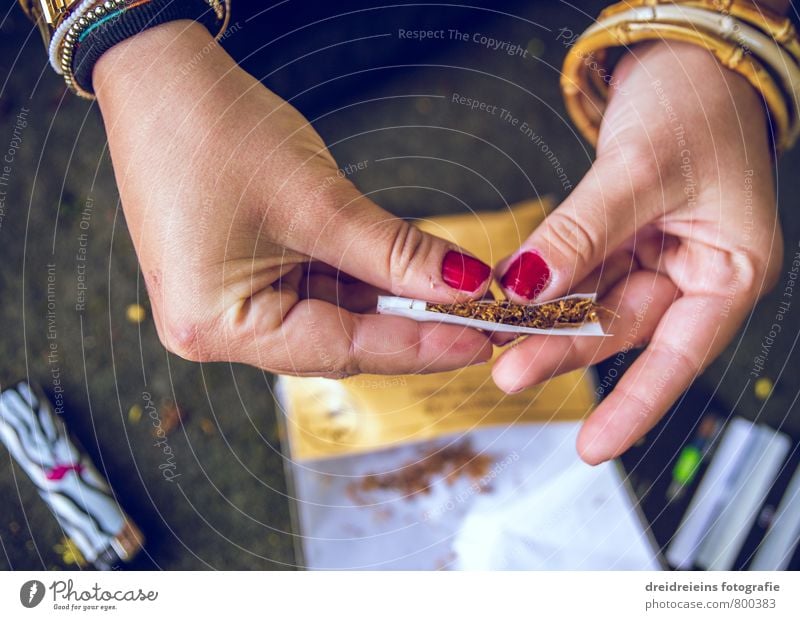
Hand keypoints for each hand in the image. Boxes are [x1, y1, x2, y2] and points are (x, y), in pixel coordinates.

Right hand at [94, 21, 493, 375]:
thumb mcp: (319, 201)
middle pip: (335, 344)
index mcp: (217, 325)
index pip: (342, 349)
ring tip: (448, 296)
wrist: (161, 78)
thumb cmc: (216, 131)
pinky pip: (310, 295)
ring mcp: (225, 308)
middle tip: (475, 321)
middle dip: (407, 329)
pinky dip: (357, 286)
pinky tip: (400, 277)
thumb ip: (395, 253)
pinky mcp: (238, 282)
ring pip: (328, 322)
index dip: (418, 348)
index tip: (479, 342)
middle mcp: (215, 330)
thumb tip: (464, 284)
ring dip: (386, 306)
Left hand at [491, 40, 781, 462]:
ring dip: (542, 319)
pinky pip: (576, 272)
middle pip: (621, 328)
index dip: (636, 405)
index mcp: (730, 271)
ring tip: (497, 336)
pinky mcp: (619, 240)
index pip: (679, 354)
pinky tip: (509, 297)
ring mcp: (653, 258)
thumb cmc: (697, 104)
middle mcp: (691, 273)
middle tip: (509, 368)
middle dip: (563, 349)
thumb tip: (528, 287)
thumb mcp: (641, 170)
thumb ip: (582, 234)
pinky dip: (543, 283)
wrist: (687, 59)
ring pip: (591, 304)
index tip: (594, 444)